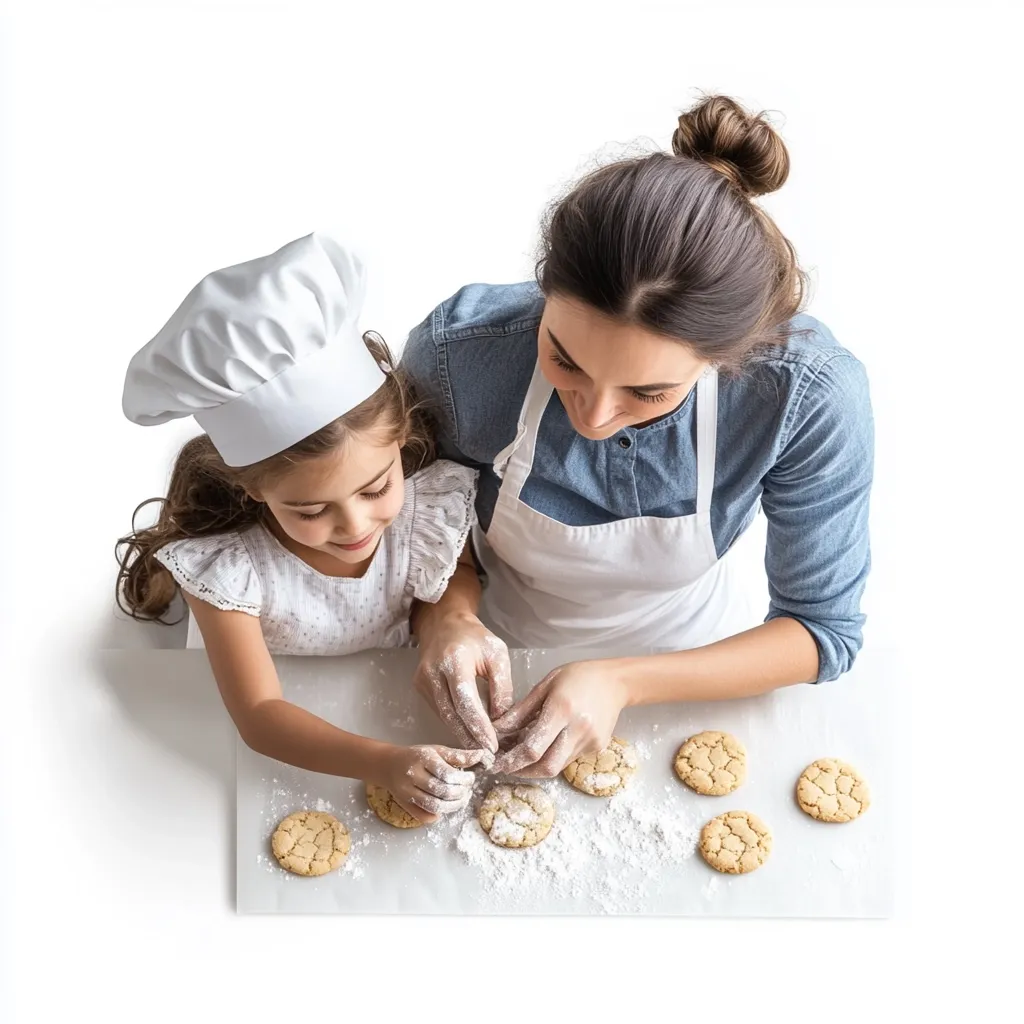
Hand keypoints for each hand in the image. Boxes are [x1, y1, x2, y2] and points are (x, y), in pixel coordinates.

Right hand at [374, 744, 490, 823]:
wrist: (389, 765)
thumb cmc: (417, 756)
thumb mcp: (437, 751)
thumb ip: (458, 756)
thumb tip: (481, 755)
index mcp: (422, 759)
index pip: (447, 774)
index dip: (464, 779)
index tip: (471, 778)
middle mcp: (412, 777)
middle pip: (443, 792)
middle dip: (461, 793)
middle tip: (467, 790)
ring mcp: (407, 793)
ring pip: (435, 806)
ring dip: (454, 806)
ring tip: (461, 799)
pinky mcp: (405, 806)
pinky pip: (425, 817)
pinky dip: (439, 815)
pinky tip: (445, 806)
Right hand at [413, 611, 512, 752]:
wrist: (445, 624)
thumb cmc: (476, 638)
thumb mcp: (497, 655)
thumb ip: (501, 687)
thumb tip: (501, 720)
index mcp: (454, 661)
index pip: (466, 702)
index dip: (479, 727)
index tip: (493, 745)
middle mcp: (433, 672)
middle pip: (451, 714)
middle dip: (471, 738)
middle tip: (488, 756)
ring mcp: (423, 681)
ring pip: (444, 716)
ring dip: (462, 734)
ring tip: (482, 750)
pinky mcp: (420, 687)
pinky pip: (439, 711)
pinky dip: (455, 723)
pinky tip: (469, 734)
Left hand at [490, 660, 629, 777]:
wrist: (615, 681)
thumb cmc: (578, 677)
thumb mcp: (545, 685)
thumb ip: (521, 711)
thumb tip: (498, 730)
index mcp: (562, 710)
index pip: (533, 748)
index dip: (513, 761)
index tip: (499, 764)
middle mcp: (578, 729)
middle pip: (547, 767)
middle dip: (524, 772)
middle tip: (508, 768)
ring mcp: (591, 741)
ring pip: (558, 765)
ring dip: (538, 765)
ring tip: (523, 754)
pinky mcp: (598, 747)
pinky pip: (570, 758)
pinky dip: (554, 756)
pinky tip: (549, 744)